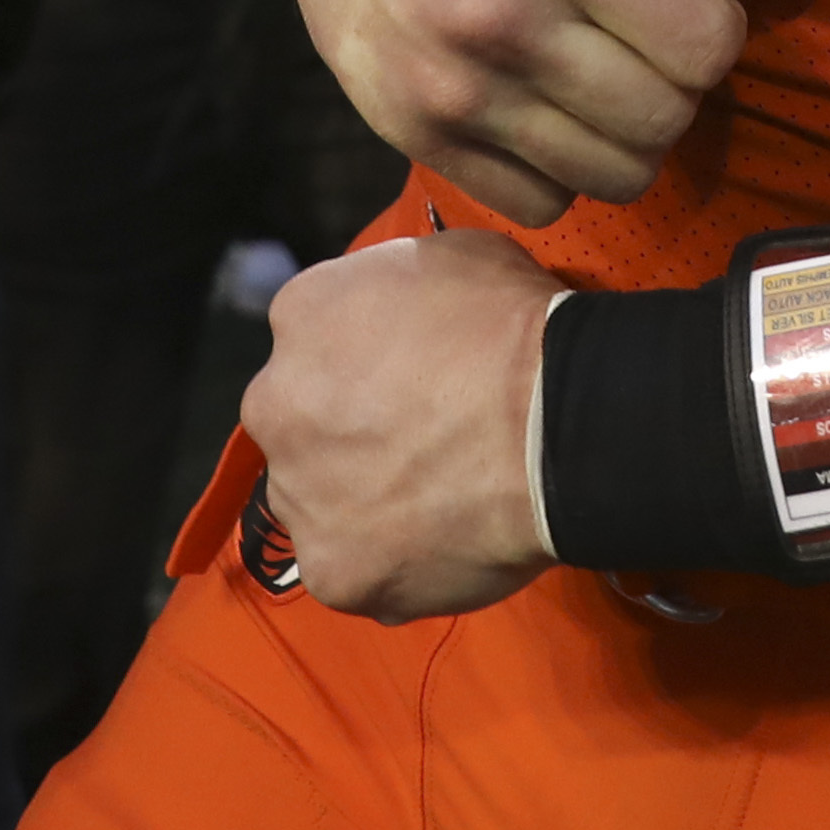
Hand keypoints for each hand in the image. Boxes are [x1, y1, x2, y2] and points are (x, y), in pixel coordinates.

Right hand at [237, 0, 829, 223]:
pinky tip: (543, 104)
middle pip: (665, 118)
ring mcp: (451, 88)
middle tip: (641, 32)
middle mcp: (503, 22)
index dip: (716, 22)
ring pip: (610, 176)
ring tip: (597, 70)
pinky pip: (536, 203)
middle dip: (676, 80)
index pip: (707, 47)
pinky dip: (558, 169)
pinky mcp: (411, 130)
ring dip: (626, 133)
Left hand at [239, 226, 565, 619]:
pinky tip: (443, 546)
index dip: (364, 360)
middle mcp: (275, 404)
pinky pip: (356, 570)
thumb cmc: (512, 327)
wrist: (554, 426)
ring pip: (318, 502)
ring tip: (434, 501)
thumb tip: (409, 320)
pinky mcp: (332, 573)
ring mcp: (299, 496)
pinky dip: (392, 564)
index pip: (314, 338)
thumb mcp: (450, 256)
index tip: (409, 376)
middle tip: (418, 442)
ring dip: (360, 501)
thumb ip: (399, 291)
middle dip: (345, 432)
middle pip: (300, 422)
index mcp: (302, 315)